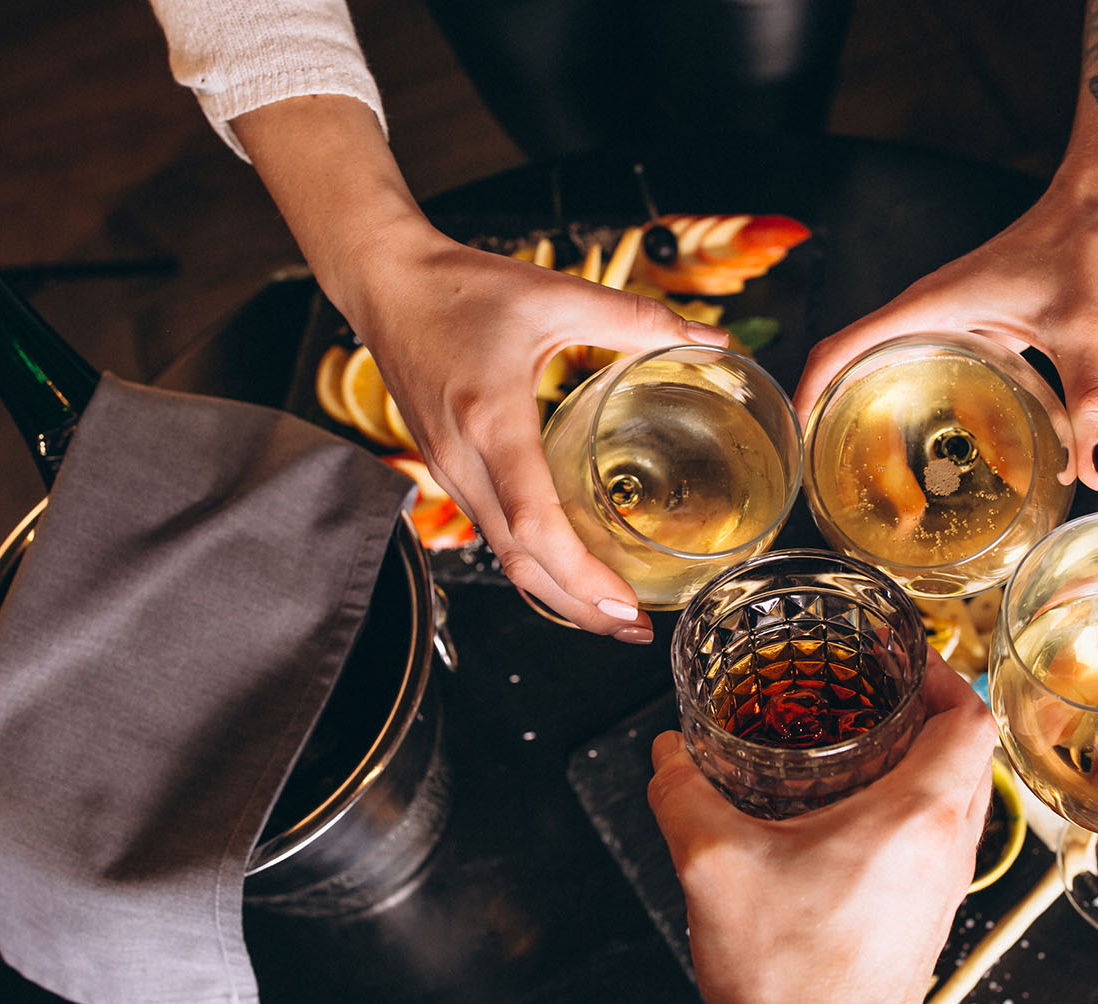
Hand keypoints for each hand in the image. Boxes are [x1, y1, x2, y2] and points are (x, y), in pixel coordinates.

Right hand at [343, 220, 728, 636]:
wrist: (385, 282)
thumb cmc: (462, 286)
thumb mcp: (557, 295)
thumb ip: (637, 319)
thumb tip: (712, 340)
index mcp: (493, 421)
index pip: (535, 523)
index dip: (582, 576)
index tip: (626, 603)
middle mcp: (464, 459)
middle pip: (521, 563)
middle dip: (578, 607)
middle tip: (634, 627)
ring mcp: (449, 470)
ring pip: (503, 556)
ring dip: (556, 592)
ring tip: (611, 610)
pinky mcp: (447, 469)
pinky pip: (492, 532)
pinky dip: (532, 561)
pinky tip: (568, 564)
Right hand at [647, 649, 997, 1003]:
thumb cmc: (788, 981)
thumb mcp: (712, 864)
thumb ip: (682, 792)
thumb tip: (669, 754)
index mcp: (914, 819)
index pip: (969, 719)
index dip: (942, 673)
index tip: (902, 654)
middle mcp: (943, 850)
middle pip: (969, 753)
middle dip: (927, 708)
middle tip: (873, 686)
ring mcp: (940, 889)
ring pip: (956, 797)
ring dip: (921, 758)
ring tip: (857, 740)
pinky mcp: (923, 918)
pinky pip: (935, 837)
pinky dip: (907, 805)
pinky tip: (843, 813)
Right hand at [794, 175, 1097, 492]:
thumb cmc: (1086, 250)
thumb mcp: (1090, 331)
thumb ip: (1094, 401)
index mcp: (927, 307)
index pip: (836, 350)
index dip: (805, 395)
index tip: (796, 443)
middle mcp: (922, 310)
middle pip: (843, 360)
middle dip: (824, 412)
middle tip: (829, 472)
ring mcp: (939, 315)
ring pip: (875, 360)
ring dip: (857, 403)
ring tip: (864, 464)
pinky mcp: (963, 320)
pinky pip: (912, 360)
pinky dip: (901, 394)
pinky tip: (930, 434)